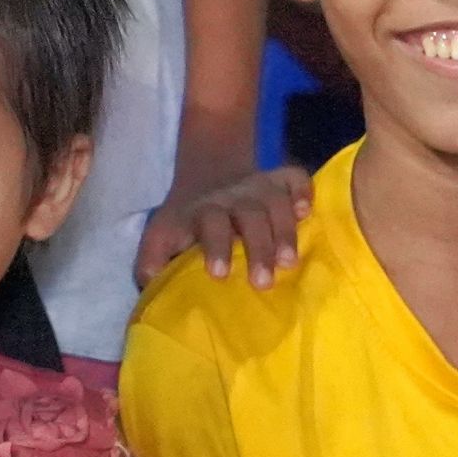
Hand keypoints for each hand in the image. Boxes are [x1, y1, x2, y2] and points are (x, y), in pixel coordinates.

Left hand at [135, 165, 312, 288]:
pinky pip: (295, 179)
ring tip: (289, 262)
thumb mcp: (163, 233)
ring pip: (275, 202)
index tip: (219, 273)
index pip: (210, 223)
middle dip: (257, 248)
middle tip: (263, 282)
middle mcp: (233, 198)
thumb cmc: (188, 220)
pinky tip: (309, 212)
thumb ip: (153, 257)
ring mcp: (259, 187)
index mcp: (203, 212)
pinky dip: (304, 191)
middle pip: (249, 216)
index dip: (215, 245)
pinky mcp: (281, 179)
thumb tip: (149, 280)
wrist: (209, 175)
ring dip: (284, 231)